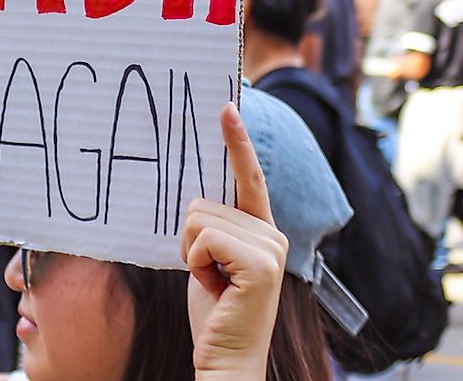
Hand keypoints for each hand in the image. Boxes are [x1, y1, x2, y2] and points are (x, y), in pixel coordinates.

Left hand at [181, 103, 286, 380]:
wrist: (226, 358)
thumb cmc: (213, 312)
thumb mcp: (210, 260)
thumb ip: (213, 228)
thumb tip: (193, 198)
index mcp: (262, 230)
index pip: (250, 177)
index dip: (238, 141)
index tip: (227, 106)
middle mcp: (273, 234)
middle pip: (202, 202)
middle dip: (189, 239)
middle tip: (208, 275)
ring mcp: (270, 248)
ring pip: (198, 217)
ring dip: (191, 253)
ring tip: (212, 282)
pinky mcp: (260, 264)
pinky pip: (203, 237)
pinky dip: (195, 262)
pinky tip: (213, 286)